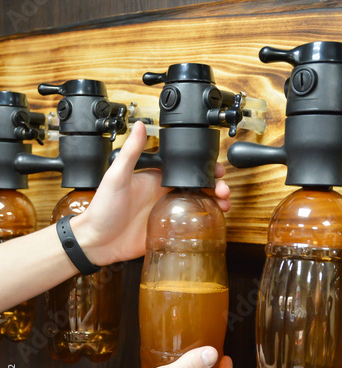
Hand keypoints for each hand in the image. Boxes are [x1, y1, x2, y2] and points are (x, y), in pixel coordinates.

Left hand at [72, 121, 230, 264]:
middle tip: (224, 190)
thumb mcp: (116, 177)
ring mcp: (166, 212)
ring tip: (224, 204)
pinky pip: (190, 224)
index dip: (202, 167)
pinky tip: (213, 220)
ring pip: (197, 203)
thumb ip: (131, 153)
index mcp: (154, 177)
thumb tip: (140, 125)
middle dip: (214, 185)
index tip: (216, 169)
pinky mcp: (166, 230)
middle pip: (196, 185)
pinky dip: (204, 220)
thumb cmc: (102, 209)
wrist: (96, 242)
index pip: (184, 168)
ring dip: (213, 202)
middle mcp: (162, 193)